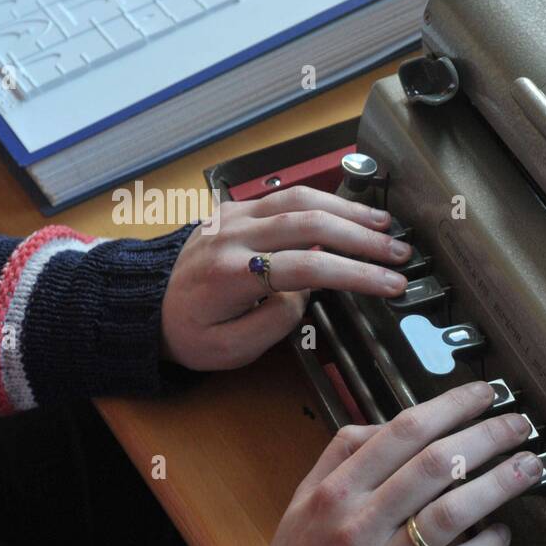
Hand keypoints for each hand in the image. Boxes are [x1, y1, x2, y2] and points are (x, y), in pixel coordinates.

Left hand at [161, 186, 411, 369]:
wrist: (144, 305)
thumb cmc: (189, 333)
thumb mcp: (230, 349)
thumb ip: (274, 322)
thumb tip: (305, 292)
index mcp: (231, 274)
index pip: (308, 266)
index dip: (356, 274)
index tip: (392, 284)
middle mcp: (234, 235)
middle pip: (312, 223)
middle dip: (364, 238)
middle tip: (401, 252)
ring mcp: (234, 215)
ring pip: (302, 199)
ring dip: (350, 211)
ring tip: (386, 225)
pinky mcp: (236, 208)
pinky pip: (287, 196)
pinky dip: (326, 201)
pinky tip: (351, 212)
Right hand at [228, 382, 544, 545]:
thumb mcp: (303, 503)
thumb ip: (341, 455)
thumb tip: (391, 424)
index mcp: (334, 492)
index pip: (402, 432)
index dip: (451, 406)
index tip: (484, 394)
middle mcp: (356, 525)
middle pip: (435, 465)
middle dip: (487, 437)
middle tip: (519, 425)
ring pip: (450, 514)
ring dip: (499, 484)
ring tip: (529, 468)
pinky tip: (502, 533)